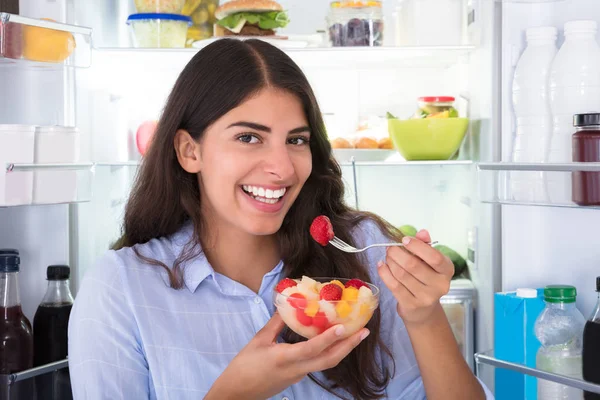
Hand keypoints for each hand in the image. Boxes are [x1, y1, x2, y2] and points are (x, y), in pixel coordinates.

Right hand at [206, 313, 368, 399]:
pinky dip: (329, 351)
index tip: (344, 327)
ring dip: (343, 349)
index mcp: (284, 358)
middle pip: (329, 360)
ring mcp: (299, 375)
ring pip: (326, 363)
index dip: (328, 338)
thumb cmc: (244, 366)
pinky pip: (318, 363)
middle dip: (349, 346)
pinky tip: (334, 341)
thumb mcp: (258, 340)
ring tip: (356, 335)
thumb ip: (275, 323)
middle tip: (364, 331)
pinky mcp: (297, 377)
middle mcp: (296, 369)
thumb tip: (288, 304)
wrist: (237, 394)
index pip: (311, 349)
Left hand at [377, 229, 452, 325]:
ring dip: (390, 262)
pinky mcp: (411, 305)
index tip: (404, 240)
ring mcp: (426, 297)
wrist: (423, 310)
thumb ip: (425, 245)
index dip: (417, 246)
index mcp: (447, 270)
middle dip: (397, 253)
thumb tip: (422, 232)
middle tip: (390, 248)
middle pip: (413, 265)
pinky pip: (394, 285)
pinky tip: (381, 265)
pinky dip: (384, 273)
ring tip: (387, 257)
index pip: (434, 257)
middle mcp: (440, 285)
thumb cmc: (426, 278)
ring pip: (401, 274)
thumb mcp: (429, 261)